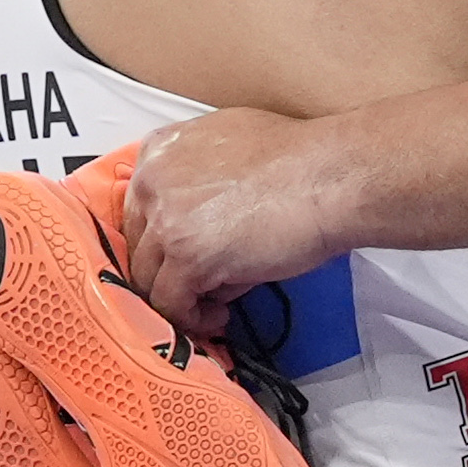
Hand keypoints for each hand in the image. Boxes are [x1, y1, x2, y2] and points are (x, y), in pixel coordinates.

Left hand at [116, 110, 339, 334]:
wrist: (329, 177)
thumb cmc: (298, 161)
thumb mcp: (229, 147)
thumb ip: (199, 178)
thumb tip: (199, 223)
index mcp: (160, 149)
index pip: (138, 210)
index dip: (161, 242)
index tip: (179, 260)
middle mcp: (153, 181)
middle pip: (138, 246)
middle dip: (166, 272)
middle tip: (197, 288)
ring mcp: (166, 220)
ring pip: (148, 279)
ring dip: (179, 298)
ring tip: (212, 306)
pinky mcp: (187, 257)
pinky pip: (171, 303)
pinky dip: (192, 319)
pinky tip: (218, 317)